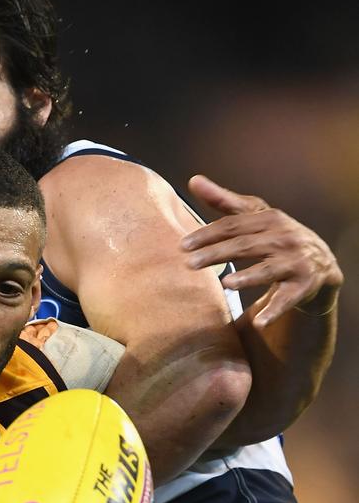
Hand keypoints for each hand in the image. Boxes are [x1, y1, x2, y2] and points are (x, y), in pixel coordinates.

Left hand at [181, 174, 342, 326]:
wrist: (320, 262)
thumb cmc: (276, 236)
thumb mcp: (255, 216)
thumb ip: (224, 201)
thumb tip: (193, 179)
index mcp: (269, 219)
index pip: (233, 225)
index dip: (207, 234)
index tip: (183, 245)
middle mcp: (283, 238)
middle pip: (245, 246)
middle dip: (217, 254)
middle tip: (190, 264)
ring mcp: (294, 262)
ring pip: (267, 270)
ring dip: (248, 278)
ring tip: (226, 284)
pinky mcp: (303, 286)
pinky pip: (286, 299)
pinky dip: (275, 311)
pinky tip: (260, 323)